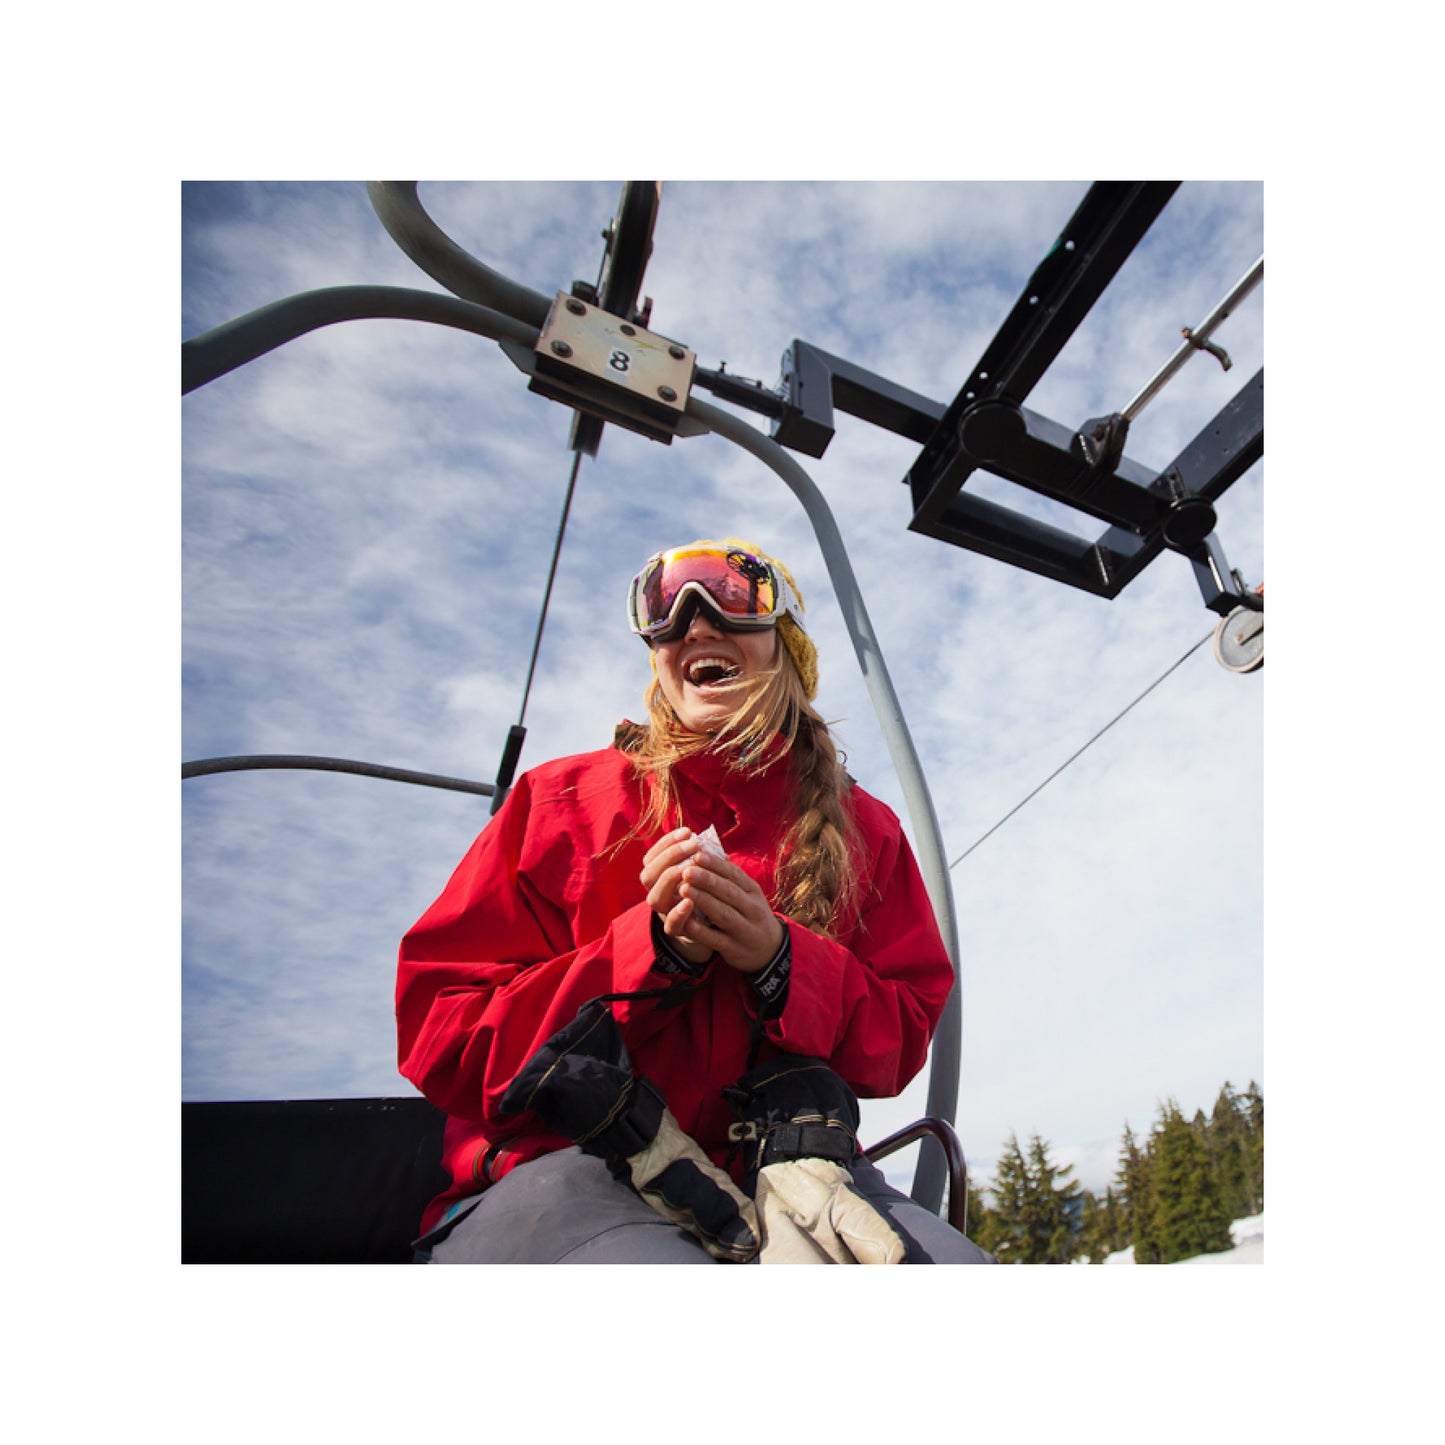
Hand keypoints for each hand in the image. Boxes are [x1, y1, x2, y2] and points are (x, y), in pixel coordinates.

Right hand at [640, 829, 712, 966]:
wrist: (710, 927)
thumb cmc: (705, 891)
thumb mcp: (702, 872)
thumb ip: (701, 858)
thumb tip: (708, 841)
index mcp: (660, 877)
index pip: (652, 857)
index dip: (667, 842)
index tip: (687, 831)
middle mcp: (658, 894)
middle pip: (648, 875)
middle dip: (670, 856)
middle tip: (693, 844)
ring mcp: (665, 913)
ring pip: (655, 898)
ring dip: (671, 880)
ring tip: (690, 868)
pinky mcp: (677, 931)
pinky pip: (671, 924)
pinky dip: (678, 912)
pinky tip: (689, 901)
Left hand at [676, 849, 784, 975]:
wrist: (769, 950)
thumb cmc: (750, 914)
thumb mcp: (748, 895)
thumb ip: (730, 877)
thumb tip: (708, 850)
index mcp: (753, 892)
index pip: (735, 874)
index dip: (716, 865)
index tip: (698, 855)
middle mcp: (752, 909)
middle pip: (729, 892)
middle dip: (707, 880)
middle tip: (687, 870)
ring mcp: (744, 930)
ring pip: (723, 914)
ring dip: (703, 901)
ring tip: (684, 889)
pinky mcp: (734, 948)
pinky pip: (716, 939)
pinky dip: (701, 931)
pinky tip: (687, 921)